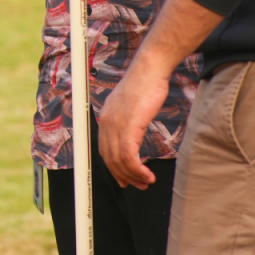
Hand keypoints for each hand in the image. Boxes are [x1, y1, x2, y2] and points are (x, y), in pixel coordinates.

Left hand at [97, 56, 169, 188]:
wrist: (150, 70)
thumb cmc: (146, 83)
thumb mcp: (131, 104)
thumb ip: (128, 118)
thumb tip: (132, 130)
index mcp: (106, 118)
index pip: (104, 150)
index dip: (113, 167)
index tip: (123, 178)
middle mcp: (107, 123)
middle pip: (110, 159)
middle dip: (124, 176)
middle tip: (138, 185)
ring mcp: (116, 125)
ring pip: (119, 161)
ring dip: (133, 176)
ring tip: (146, 182)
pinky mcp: (128, 127)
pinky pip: (129, 156)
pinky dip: (137, 170)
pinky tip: (147, 175)